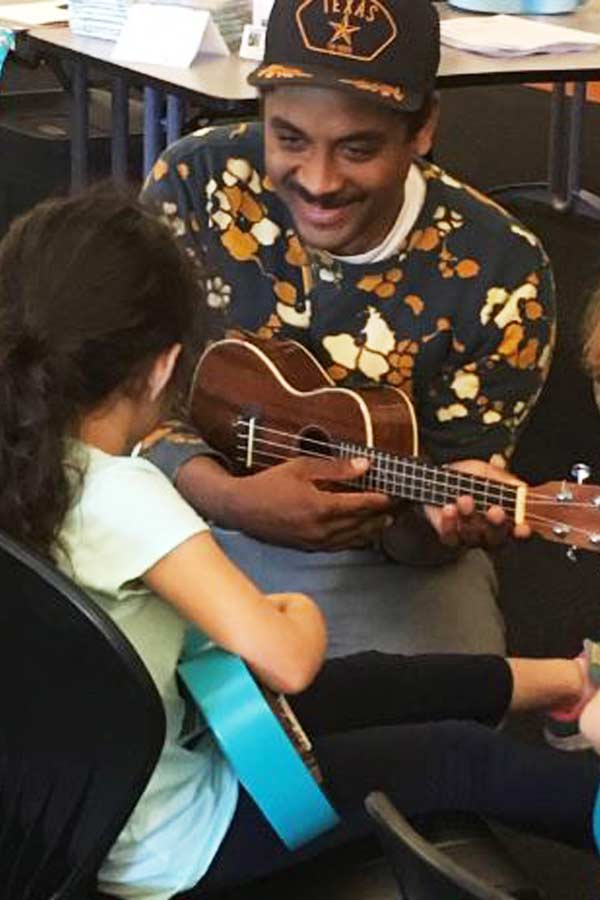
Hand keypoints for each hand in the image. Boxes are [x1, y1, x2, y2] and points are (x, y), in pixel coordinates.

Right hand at [230, 456, 392, 550]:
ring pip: (353, 538)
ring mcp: (315, 542)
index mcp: (320, 507)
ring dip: (373, 529)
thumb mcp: (301, 467)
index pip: (361, 504)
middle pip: (362, 523)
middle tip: (401, 506)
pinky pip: (340, 546)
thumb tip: (364, 465)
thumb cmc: (268, 485)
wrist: (241, 509)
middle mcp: (320, 529)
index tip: (397, 493)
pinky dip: (356, 540)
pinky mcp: (309, 548)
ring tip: (389, 520)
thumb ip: (335, 468)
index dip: (382, 499)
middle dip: (384, 514)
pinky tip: (364, 534)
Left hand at [423, 459, 530, 550]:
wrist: (445, 471)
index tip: (523, 527)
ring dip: (470, 518)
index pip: (516, 531)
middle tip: (496, 511)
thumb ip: (506, 481)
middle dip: (496, 525)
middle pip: (496, 538)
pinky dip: (450, 523)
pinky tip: (449, 509)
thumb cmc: (472, 475)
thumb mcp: (491, 473)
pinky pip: (450, 536)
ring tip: (465, 500)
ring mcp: (468, 536)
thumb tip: (522, 489)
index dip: (521, 532)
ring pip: (472, 537)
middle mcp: (488, 532)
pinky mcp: (448, 535)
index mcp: (504, 519)